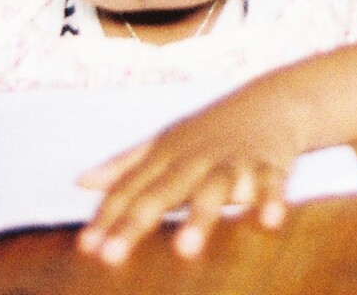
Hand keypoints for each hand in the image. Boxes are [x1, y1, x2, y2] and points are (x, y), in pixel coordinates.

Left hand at [75, 87, 304, 263]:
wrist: (275, 99)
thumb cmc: (212, 129)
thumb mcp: (167, 142)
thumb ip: (125, 165)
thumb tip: (81, 182)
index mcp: (167, 156)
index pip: (129, 189)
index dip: (107, 218)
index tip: (86, 248)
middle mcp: (195, 159)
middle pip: (161, 193)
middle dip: (136, 223)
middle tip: (111, 256)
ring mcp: (232, 162)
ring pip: (213, 189)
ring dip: (199, 217)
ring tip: (185, 248)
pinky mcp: (269, 165)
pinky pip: (269, 184)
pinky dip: (271, 201)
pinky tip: (269, 222)